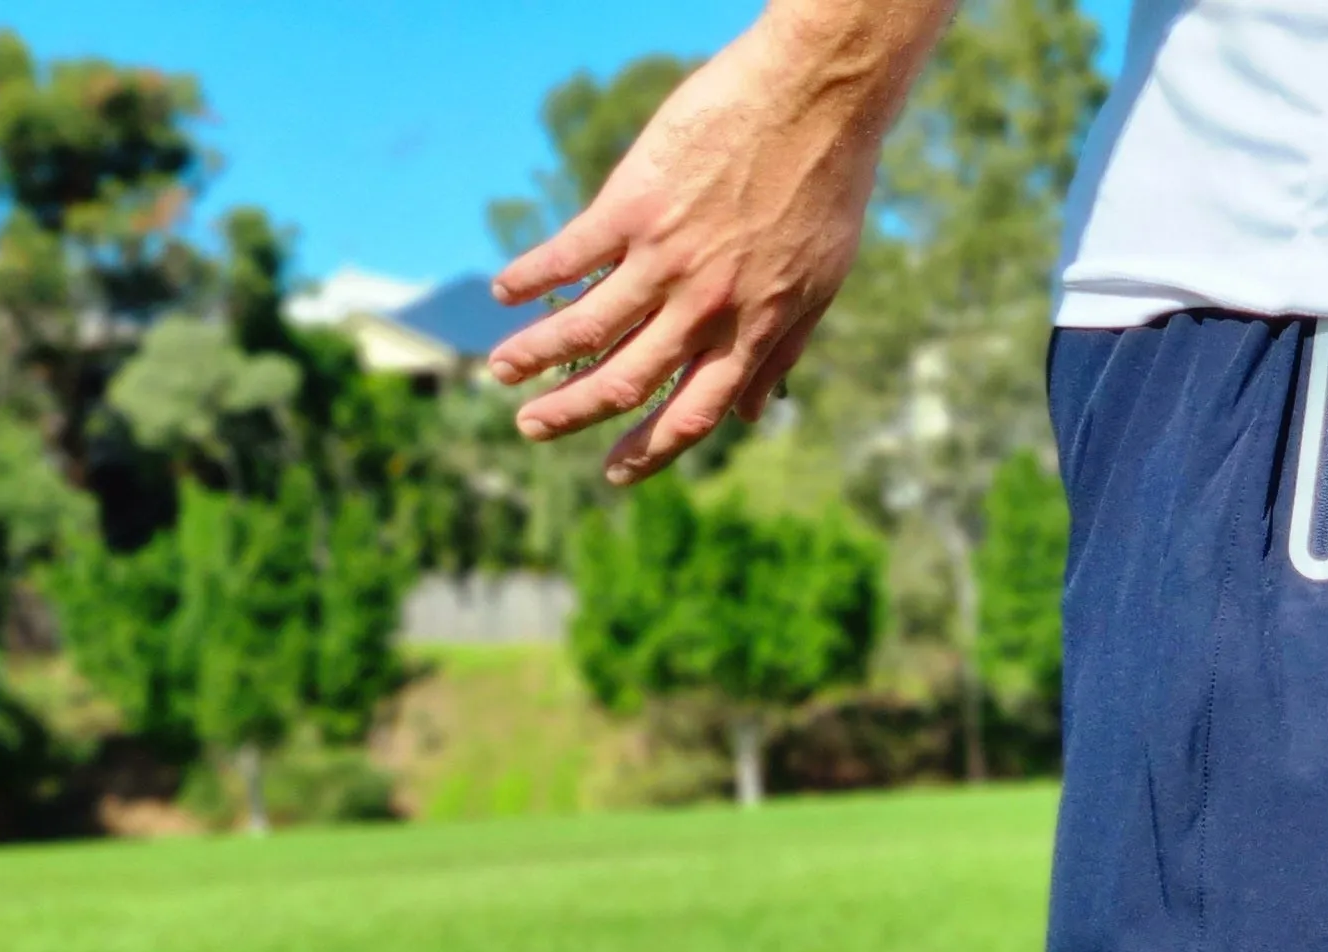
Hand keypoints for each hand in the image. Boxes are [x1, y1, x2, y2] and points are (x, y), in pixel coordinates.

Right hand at [485, 7, 916, 482]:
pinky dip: (531, 277)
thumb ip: (779, 352)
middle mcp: (704, 308)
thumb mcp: (820, 285)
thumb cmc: (825, 191)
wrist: (816, 102)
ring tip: (501, 370)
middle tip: (531, 428)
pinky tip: (505, 290)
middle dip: (572, 413)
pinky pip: (569, 256)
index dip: (650, 451)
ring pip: (584, 328)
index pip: (692, 413)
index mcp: (750, 331)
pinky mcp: (633, 206)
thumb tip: (754, 418)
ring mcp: (666, 259)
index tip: (614, 473)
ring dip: (535, 354)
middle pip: (624, 381)